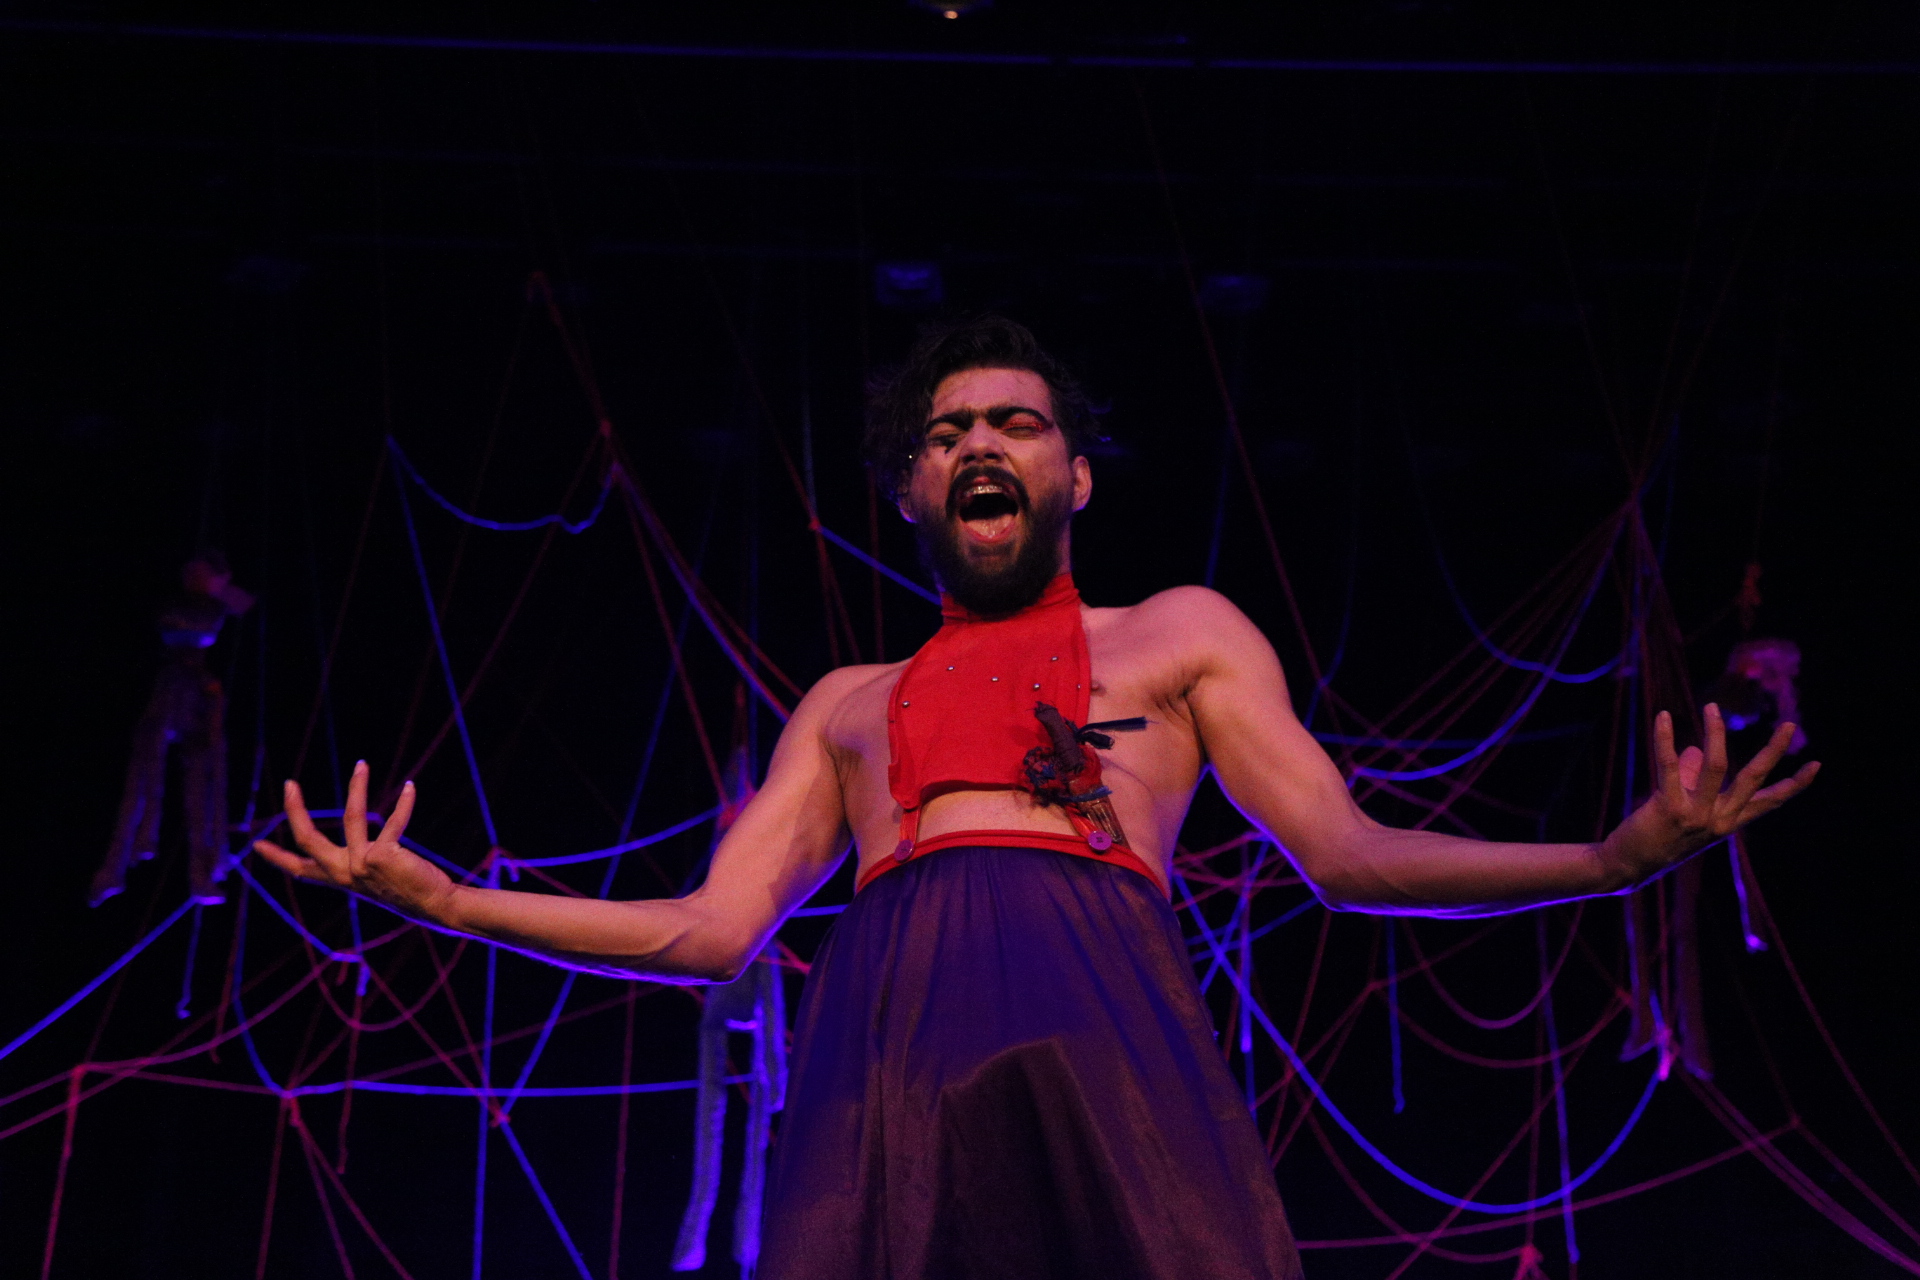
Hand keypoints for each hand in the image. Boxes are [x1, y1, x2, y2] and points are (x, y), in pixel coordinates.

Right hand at [252, 761, 458, 924]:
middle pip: (308, 840)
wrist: (434, 904)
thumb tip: (354, 851)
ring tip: (361, 764)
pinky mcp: (383, 856)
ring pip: (352, 817)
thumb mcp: (374, 878)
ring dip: (357, 787)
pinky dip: (404, 803)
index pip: (300, 870)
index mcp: (340, 879)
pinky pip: (393, 821)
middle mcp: (346, 873)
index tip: (256, 845)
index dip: (277, 858)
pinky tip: (410, 788)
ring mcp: (362, 865)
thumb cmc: (406, 888)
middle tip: (289, 784)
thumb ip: (359, 864)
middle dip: (296, 811)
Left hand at [1603, 704, 1819, 886]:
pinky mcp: (1669, 807)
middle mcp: (1718, 820)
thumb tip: (1697, 747)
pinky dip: (1665, 738)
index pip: (1769, 802)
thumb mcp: (1685, 810)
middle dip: (1773, 752)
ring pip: (1715, 766)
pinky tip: (1662, 717)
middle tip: (1789, 725)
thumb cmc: (1658, 836)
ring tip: (1712, 707)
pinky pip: (1669, 765)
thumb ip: (1694, 779)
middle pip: (1752, 780)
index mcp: (1728, 823)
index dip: (1794, 784)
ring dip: (1715, 733)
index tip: (1816, 765)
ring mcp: (1695, 815)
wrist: (1628, 865)